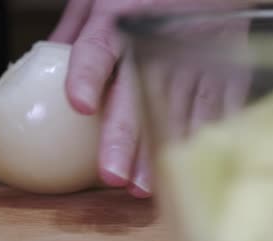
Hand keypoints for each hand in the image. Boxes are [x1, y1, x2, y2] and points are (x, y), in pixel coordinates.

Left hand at [49, 0, 246, 198]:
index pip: (97, 49)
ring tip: (142, 188)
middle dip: (124, 138)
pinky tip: (186, 169)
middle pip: (137, 93)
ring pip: (176, 112)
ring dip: (159, 153)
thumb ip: (75, 29)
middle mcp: (156, 41)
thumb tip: (46, 61)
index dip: (87, 76)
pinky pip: (216, 111)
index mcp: (117, 19)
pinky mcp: (226, 73)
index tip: (79, 105)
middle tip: (113, 175)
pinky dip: (201, 142)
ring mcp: (195, 59)